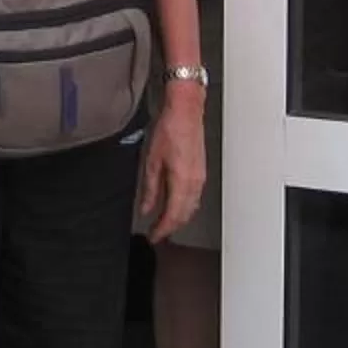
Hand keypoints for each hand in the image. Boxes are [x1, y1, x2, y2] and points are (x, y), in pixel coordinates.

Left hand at [138, 87, 207, 243]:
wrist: (186, 111)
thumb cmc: (170, 130)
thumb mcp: (151, 161)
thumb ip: (150, 189)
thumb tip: (146, 207)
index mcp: (182, 182)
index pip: (173, 215)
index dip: (162, 230)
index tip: (153, 236)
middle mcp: (195, 183)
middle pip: (184, 215)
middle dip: (171, 227)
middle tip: (157, 233)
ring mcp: (200, 178)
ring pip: (191, 208)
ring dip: (179, 218)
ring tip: (165, 223)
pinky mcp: (201, 172)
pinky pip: (195, 197)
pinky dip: (185, 207)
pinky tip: (176, 205)